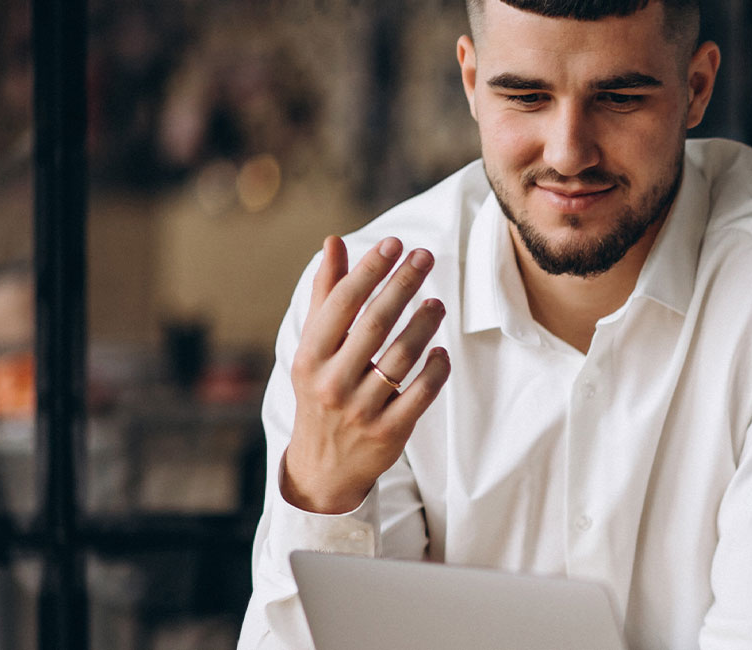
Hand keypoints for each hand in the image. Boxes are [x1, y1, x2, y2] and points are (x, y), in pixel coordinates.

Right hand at [281, 236, 450, 514]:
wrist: (322, 467)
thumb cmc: (321, 392)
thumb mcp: (314, 348)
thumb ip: (327, 295)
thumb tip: (333, 242)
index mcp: (310, 357)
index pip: (342, 304)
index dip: (369, 270)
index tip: (394, 243)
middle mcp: (331, 382)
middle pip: (374, 324)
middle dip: (402, 284)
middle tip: (425, 256)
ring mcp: (361, 409)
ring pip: (401, 357)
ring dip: (424, 323)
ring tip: (437, 302)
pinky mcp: (389, 432)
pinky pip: (421, 393)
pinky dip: (435, 369)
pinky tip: (441, 350)